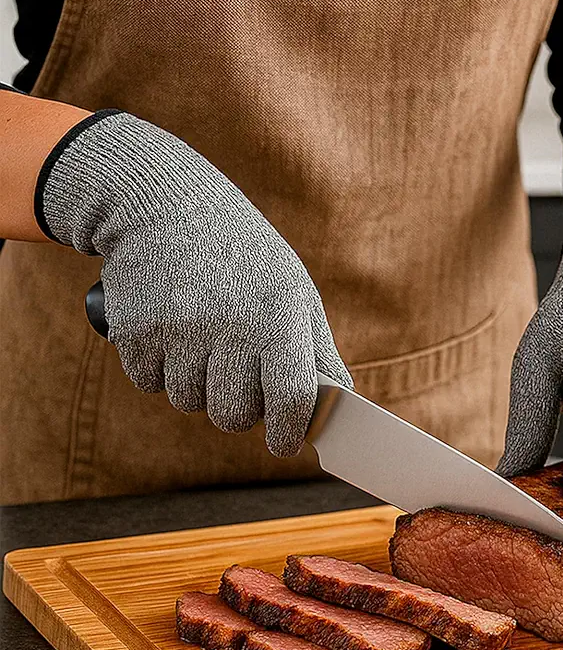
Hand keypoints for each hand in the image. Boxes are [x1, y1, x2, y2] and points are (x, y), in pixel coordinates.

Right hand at [39, 110, 351, 455]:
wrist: (167, 205)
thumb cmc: (246, 259)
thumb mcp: (294, 291)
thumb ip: (318, 352)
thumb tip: (341, 405)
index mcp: (279, 313)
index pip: (289, 398)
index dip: (287, 432)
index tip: (284, 445)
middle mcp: (230, 323)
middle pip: (233, 415)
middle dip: (238, 411)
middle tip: (237, 380)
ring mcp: (179, 327)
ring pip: (188, 402)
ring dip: (197, 385)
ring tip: (203, 339)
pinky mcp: (135, 329)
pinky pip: (150, 383)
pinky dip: (160, 368)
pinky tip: (172, 329)